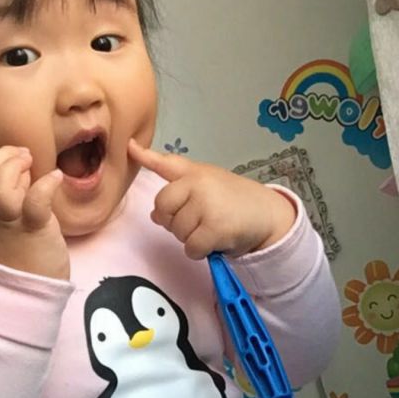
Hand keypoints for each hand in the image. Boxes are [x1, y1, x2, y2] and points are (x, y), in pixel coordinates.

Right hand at [0, 146, 69, 279]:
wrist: (29, 297)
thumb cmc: (28, 262)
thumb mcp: (17, 229)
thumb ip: (19, 206)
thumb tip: (31, 181)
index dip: (1, 161)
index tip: (22, 158)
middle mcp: (0, 214)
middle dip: (3, 157)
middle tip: (25, 154)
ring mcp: (14, 222)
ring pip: (0, 188)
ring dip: (15, 166)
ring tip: (33, 161)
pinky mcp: (34, 231)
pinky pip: (34, 202)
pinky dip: (46, 185)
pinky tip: (56, 177)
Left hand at [128, 139, 295, 258]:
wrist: (269, 214)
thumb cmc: (235, 200)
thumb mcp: (208, 186)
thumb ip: (179, 195)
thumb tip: (155, 215)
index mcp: (194, 172)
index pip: (165, 163)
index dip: (144, 156)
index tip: (129, 146)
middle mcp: (197, 183)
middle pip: (162, 209)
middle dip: (174, 222)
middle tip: (197, 221)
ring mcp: (206, 204)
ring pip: (176, 231)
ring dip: (190, 238)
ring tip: (212, 228)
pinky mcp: (215, 227)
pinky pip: (190, 247)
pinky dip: (199, 251)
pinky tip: (214, 241)